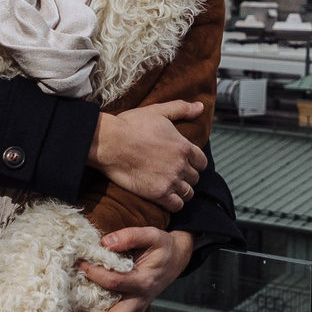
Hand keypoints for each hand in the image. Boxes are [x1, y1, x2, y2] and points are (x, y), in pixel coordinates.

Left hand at [73, 228, 194, 311]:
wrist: (176, 260)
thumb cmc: (162, 247)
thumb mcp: (153, 235)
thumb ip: (130, 236)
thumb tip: (105, 242)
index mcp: (144, 281)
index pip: (114, 281)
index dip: (94, 273)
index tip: (78, 262)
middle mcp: (140, 300)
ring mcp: (137, 308)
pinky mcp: (133, 310)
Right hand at [89, 103, 206, 210]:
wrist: (109, 142)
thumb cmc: (131, 125)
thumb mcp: (158, 111)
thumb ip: (182, 109)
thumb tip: (201, 106)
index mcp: (184, 146)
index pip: (202, 162)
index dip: (194, 163)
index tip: (185, 163)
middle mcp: (181, 165)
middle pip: (195, 178)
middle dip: (187, 176)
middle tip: (175, 174)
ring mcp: (170, 180)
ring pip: (188, 193)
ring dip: (181, 190)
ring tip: (171, 187)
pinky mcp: (158, 194)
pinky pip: (177, 205)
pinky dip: (174, 203)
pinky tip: (165, 197)